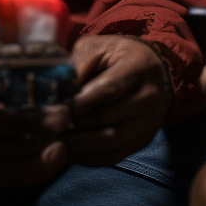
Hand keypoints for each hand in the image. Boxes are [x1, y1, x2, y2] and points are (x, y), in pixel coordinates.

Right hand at [0, 54, 70, 186]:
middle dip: (43, 141)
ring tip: (64, 145)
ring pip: (12, 171)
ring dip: (43, 161)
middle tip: (67, 128)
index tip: (62, 114)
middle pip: (9, 150)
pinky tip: (53, 159)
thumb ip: (15, 56)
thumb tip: (44, 47)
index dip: (32, 121)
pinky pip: (11, 183)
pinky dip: (35, 174)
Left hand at [62, 35, 173, 166]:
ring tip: (57, 138)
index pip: (109, 89)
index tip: (58, 108)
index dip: (81, 101)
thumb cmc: (118, 56)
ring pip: (111, 141)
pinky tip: (70, 150)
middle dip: (75, 123)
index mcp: (138, 67)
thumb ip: (79, 64)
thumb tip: (58, 92)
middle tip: (50, 125)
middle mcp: (150, 96)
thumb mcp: (99, 48)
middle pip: (108, 117)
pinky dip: (89, 157)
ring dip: (79, 144)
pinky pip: (114, 155)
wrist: (155, 71)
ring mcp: (149, 121)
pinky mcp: (143, 139)